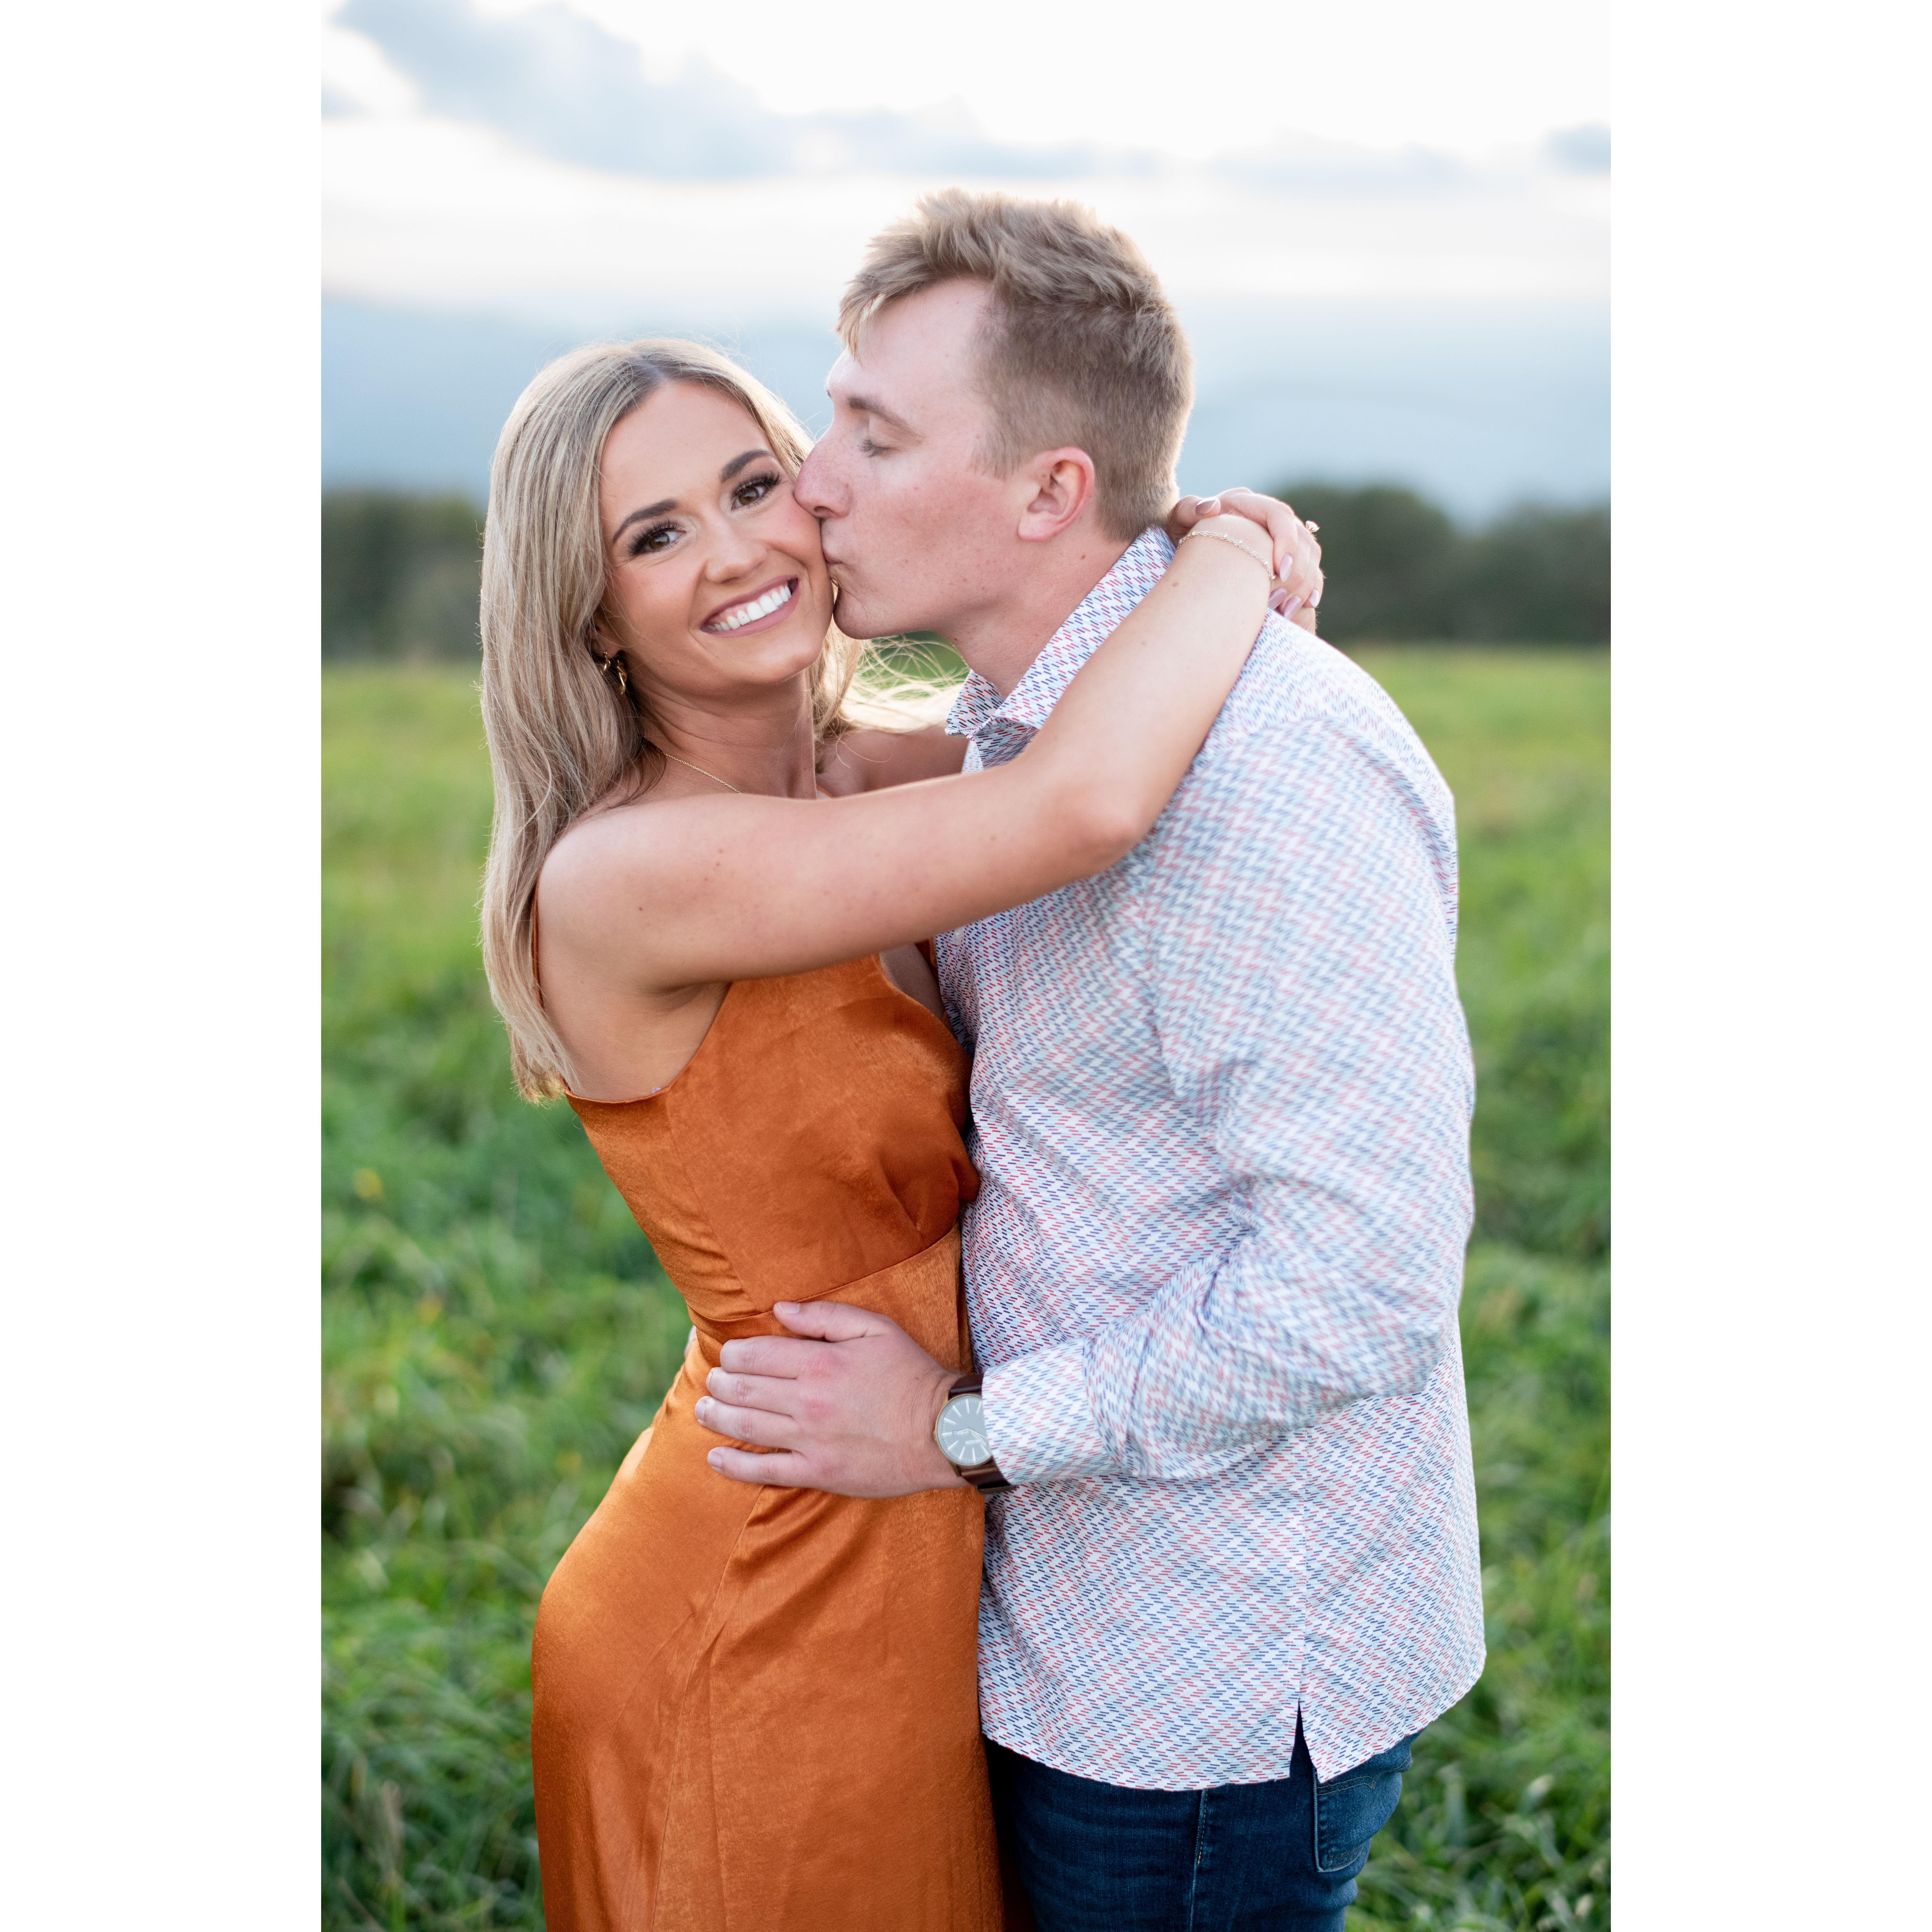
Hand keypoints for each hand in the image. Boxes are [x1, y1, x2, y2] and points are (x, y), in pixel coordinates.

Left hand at [696, 1300, 964, 1496]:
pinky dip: (732, 1466)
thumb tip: (779, 1310)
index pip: (755, 1355)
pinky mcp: (818, 1473)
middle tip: (715, 1380)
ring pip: (744, 1428)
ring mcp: (810, 1440)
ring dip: (715, 1417)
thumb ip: (825, 1315)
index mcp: (821, 1362)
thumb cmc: (911, 1374)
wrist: (944, 1431)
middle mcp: (808, 1401)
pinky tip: (715, 1457)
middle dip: (720, 1383)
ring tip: (703, 1410)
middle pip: (742, 1390)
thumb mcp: (876, 1329)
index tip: (730, 1354)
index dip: (733, 1353)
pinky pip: (764, 1472)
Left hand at [1168, 487, 1322, 630]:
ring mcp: (1283, 537)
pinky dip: (1311, 587)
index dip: (1286, 542)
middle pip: (1301, 539)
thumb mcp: (1179, 521)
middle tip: (1276, 601)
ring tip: (1284, 611)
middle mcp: (1270, 517)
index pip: (1279, 516)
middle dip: (1295, 572)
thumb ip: (1189, 509)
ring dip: (1303, 584)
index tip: (1278, 572)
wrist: (1191, 550)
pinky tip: (1306, 604)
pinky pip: (1312, 570)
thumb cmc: (1185, 534)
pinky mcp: (1288, 557)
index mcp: (1248, 504)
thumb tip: (1211, 506)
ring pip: (1310, 556)